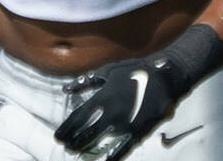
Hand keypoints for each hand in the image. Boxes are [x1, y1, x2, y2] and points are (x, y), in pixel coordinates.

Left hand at [55, 54, 191, 160]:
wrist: (165, 76)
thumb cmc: (135, 71)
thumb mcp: (109, 71)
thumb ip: (86, 81)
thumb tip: (65, 89)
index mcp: (102, 98)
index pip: (78, 117)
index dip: (67, 128)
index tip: (58, 136)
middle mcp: (110, 113)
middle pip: (86, 132)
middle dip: (73, 141)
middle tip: (65, 145)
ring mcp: (124, 124)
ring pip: (100, 141)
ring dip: (86, 148)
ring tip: (77, 152)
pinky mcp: (138, 131)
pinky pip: (124, 148)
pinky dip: (114, 157)